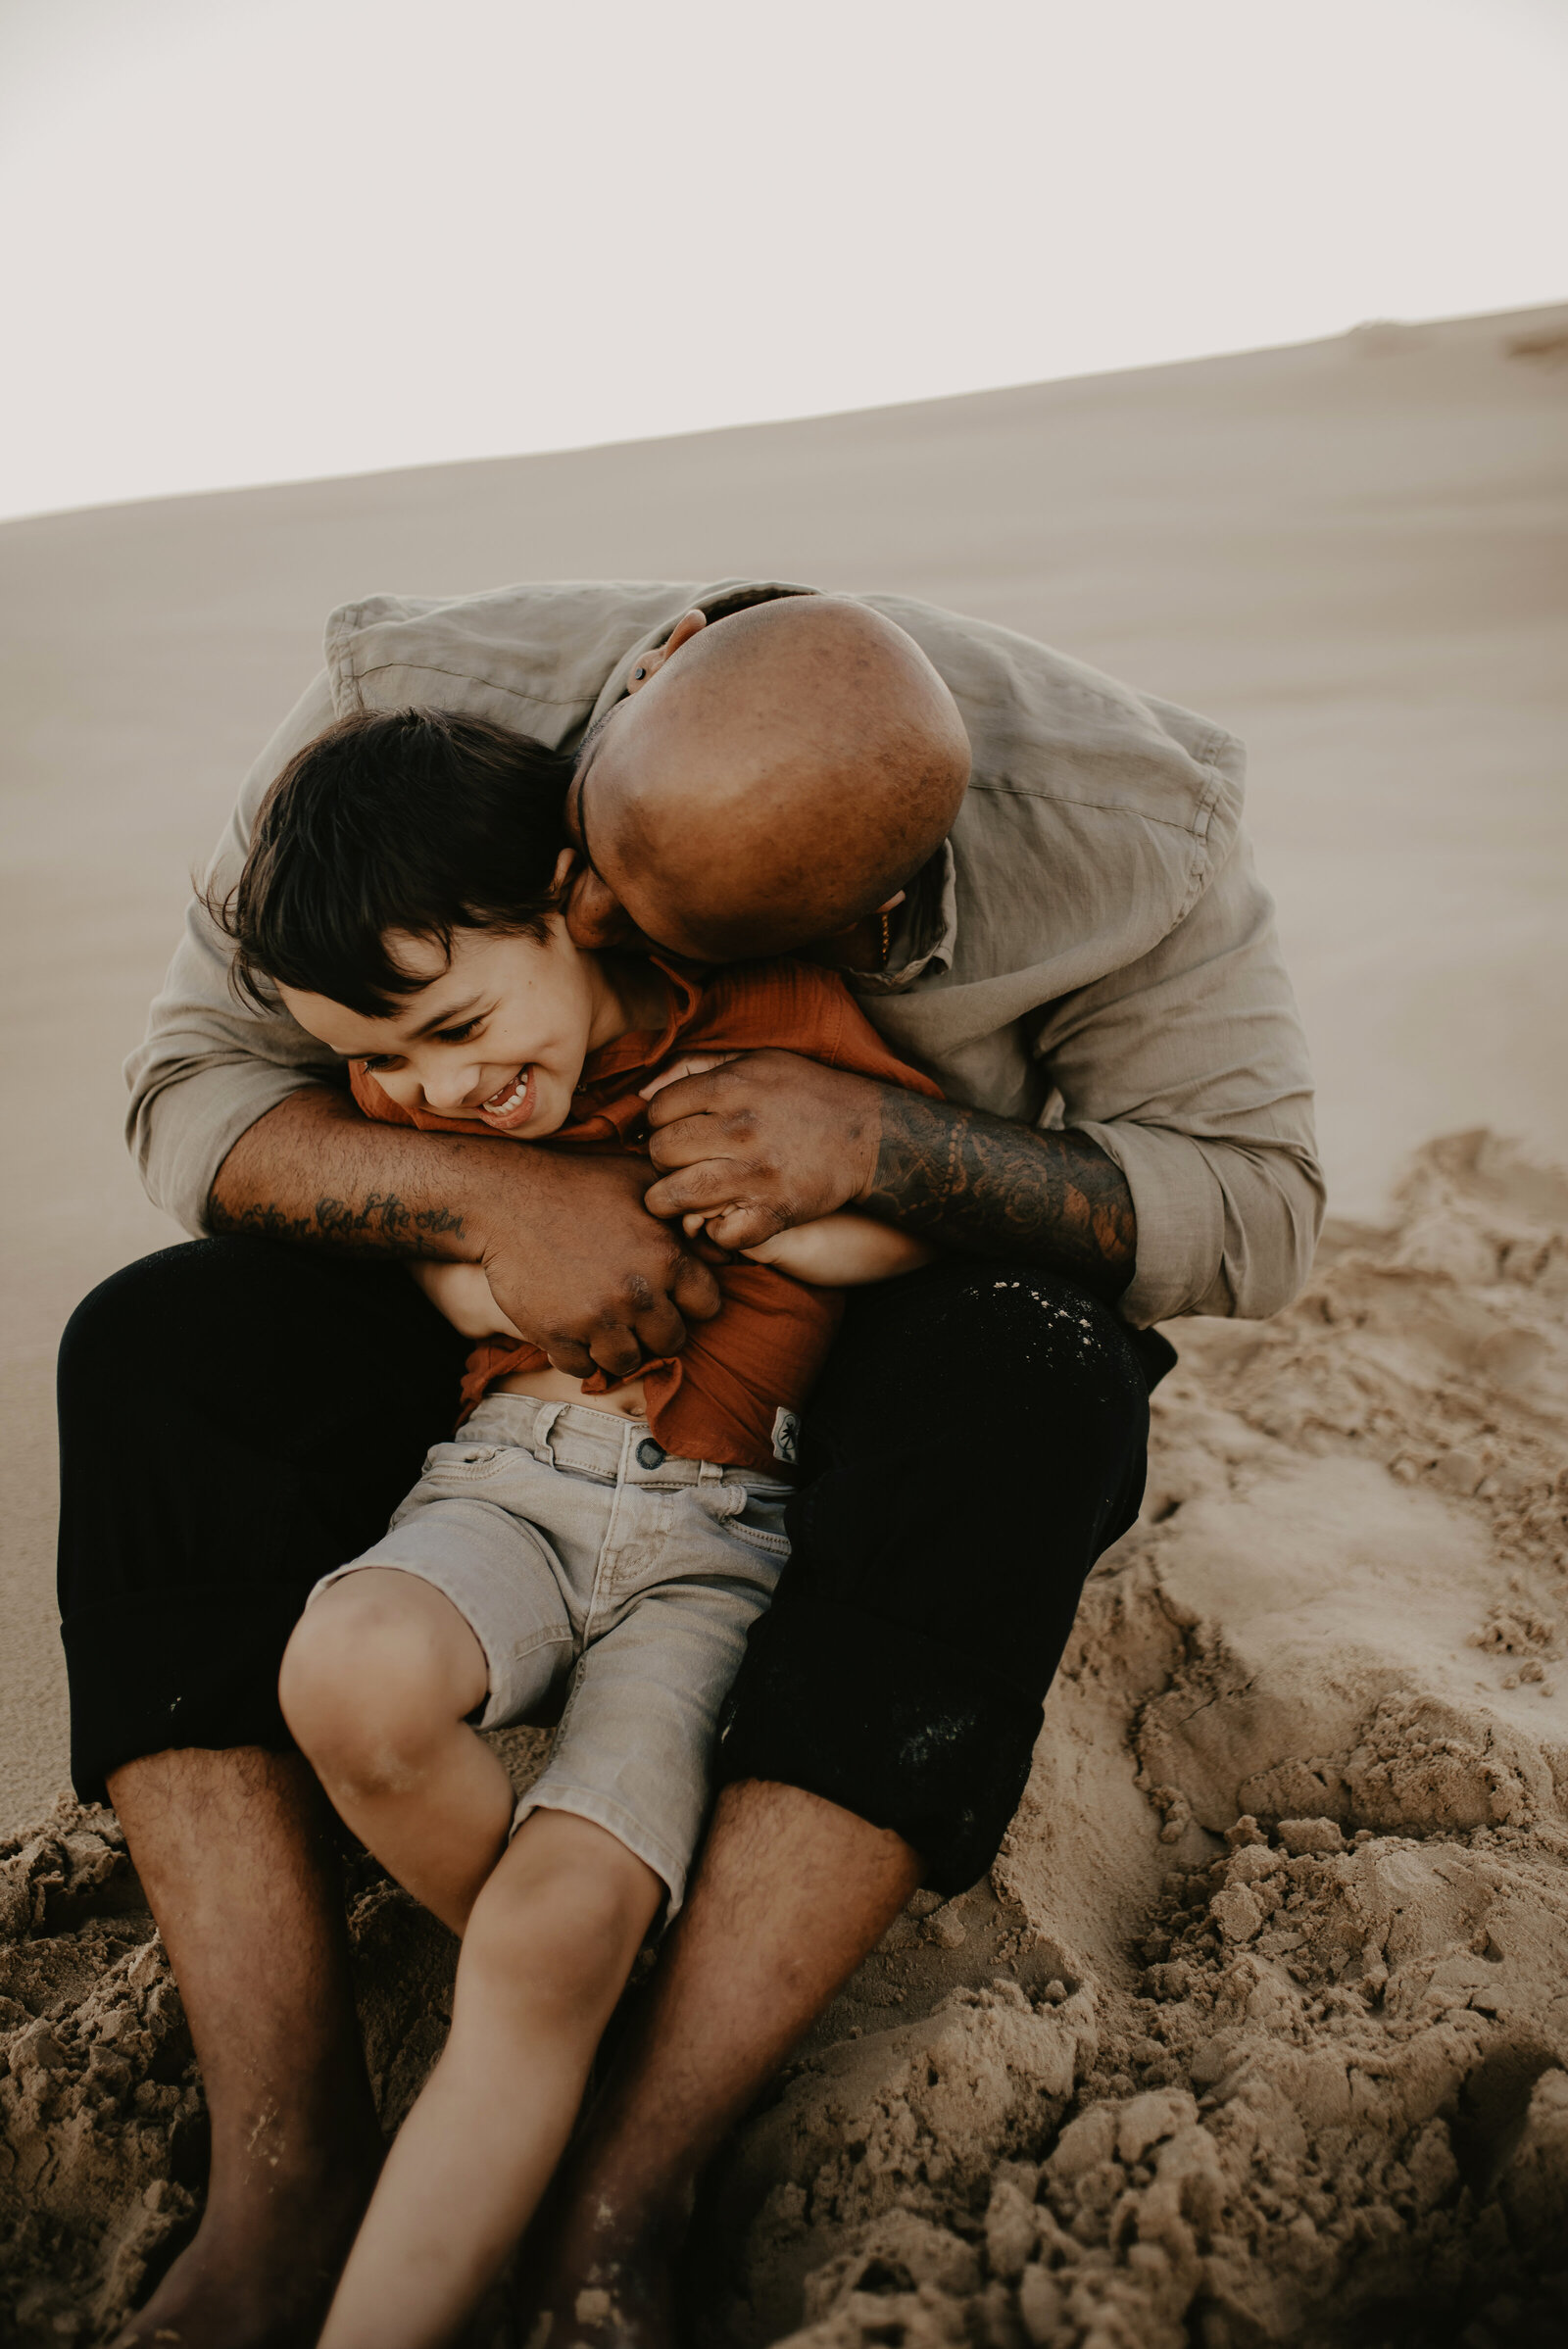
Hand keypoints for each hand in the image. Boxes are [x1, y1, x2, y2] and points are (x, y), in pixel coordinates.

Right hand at [471, 1148, 722, 1377]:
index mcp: (666, 1257)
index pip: (708, 1307)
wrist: (505, 1197)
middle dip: (656, 1328)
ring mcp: (595, 1319)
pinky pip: (582, 1368)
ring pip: (628, 1362)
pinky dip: (578, 1354)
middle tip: (634, 1310)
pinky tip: (572, 1327)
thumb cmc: (579, 1182)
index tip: (671, 1294)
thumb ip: (685, 1215)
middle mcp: (637, 1294)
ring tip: (604, 1322)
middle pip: (671, 1342)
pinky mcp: (556, 1335)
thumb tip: (724, 1250)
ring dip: (619, 1346)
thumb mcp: (641, 1182)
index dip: (690, 1301)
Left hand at [641, 1051, 882, 1251]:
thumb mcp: (756, 1062)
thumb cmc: (806, 1094)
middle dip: (663, 1161)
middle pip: (661, 1153)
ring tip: (683, 1198)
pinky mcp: (774, 1210)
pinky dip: (717, 1233)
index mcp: (732, 1086)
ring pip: (675, 1197)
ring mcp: (755, 1172)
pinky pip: (718, 1233)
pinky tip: (724, 1219)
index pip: (658, 1111)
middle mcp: (739, 1127)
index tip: (676, 1131)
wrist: (870, 1134)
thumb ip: (697, 1068)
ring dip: (673, 1202)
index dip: (660, 1123)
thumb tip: (642, 1090)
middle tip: (681, 1164)